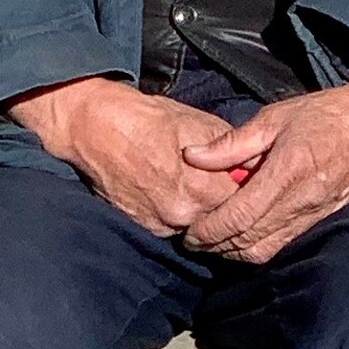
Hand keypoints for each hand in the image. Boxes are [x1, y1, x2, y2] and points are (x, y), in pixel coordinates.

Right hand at [9, 76, 241, 236]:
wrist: (96, 128)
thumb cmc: (147, 119)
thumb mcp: (199, 123)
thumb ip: (229, 148)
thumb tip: (251, 163)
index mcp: (202, 188)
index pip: (243, 204)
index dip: (249, 192)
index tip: (248, 182)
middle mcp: (183, 214)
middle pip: (223, 221)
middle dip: (227, 206)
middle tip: (223, 187)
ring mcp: (161, 225)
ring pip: (198, 227)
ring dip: (203, 214)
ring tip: (196, 189)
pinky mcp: (144, 228)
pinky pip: (174, 228)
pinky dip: (180, 216)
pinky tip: (175, 194)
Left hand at [177, 68, 348, 263]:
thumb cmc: (326, 115)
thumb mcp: (275, 117)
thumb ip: (232, 143)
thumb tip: (193, 156)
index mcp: (285, 174)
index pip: (238, 217)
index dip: (209, 231)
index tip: (189, 231)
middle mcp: (299, 202)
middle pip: (248, 241)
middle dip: (216, 247)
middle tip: (192, 241)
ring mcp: (311, 215)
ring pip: (265, 250)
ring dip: (235, 252)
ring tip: (214, 240)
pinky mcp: (319, 219)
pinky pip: (283, 242)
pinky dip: (257, 247)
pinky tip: (243, 235)